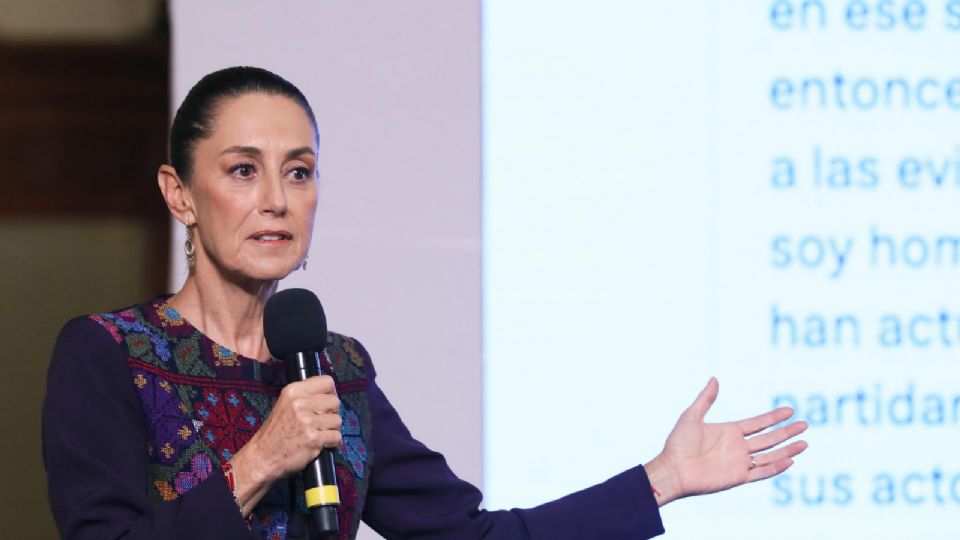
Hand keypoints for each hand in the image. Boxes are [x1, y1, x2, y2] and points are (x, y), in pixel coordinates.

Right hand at [228, 375, 341, 513]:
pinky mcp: (313, 438)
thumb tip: (331, 395)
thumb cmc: (275, 433)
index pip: (327, 382)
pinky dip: (331, 443)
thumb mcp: (285, 404)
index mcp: (293, 391)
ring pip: (337, 420)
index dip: (330, 394)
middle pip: (335, 402)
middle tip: (320, 423)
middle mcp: (299, 403)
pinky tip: (319, 444)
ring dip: (331, 430)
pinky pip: (336, 437)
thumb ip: (306, 397)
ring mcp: (307, 421)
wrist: (262, 457)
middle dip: (332, 413)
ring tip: (317, 434)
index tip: (326, 403)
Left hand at [644, 377, 807, 505]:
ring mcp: (739, 462)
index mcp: (729, 432)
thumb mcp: (691, 416)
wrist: (673, 469)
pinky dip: (776, 467)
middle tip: (804, 425)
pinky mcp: (738, 477)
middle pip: (768, 438)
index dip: (774, 417)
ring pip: (770, 455)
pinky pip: (761, 472)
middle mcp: (737, 447)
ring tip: (804, 443)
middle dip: (786, 432)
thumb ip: (705, 399)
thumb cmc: (678, 443)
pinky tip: (790, 460)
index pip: (758, 423)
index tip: (789, 410)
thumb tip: (714, 379)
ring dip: (787, 449)